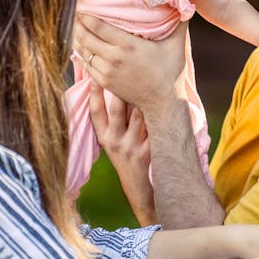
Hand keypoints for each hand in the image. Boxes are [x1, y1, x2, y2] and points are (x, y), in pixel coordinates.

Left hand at [73, 15, 187, 113]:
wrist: (163, 102)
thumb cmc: (170, 72)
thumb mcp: (176, 45)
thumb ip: (179, 23)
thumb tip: (186, 4)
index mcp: (127, 44)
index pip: (96, 25)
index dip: (84, 14)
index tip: (79, 4)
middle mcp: (113, 57)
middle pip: (84, 36)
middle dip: (76, 23)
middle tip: (71, 12)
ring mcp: (106, 71)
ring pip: (82, 50)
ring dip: (76, 38)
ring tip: (73, 27)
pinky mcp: (104, 82)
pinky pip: (85, 65)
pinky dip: (81, 54)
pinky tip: (79, 46)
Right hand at [89, 82, 155, 225]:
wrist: (141, 191)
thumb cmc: (128, 161)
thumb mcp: (114, 144)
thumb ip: (113, 123)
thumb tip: (114, 93)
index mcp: (104, 138)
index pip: (95, 111)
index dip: (94, 92)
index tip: (94, 73)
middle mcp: (114, 142)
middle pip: (117, 109)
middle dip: (120, 88)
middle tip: (125, 67)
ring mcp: (130, 147)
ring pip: (137, 115)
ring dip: (142, 97)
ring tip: (147, 77)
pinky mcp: (146, 153)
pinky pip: (152, 128)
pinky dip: (157, 114)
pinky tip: (163, 99)